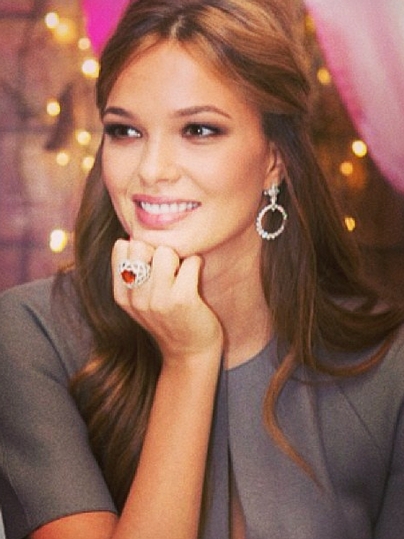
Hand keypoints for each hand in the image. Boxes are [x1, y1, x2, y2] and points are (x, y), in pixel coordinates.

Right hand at [112, 239, 222, 366]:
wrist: (190, 352)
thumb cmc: (169, 319)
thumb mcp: (140, 301)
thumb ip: (132, 273)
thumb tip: (132, 237)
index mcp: (122, 295)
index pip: (121, 247)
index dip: (141, 249)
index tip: (152, 267)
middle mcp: (136, 298)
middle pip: (141, 245)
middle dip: (158, 251)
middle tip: (170, 271)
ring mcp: (158, 300)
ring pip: (165, 251)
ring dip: (178, 259)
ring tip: (181, 277)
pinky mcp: (182, 299)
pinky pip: (190, 261)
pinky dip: (196, 265)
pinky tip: (194, 283)